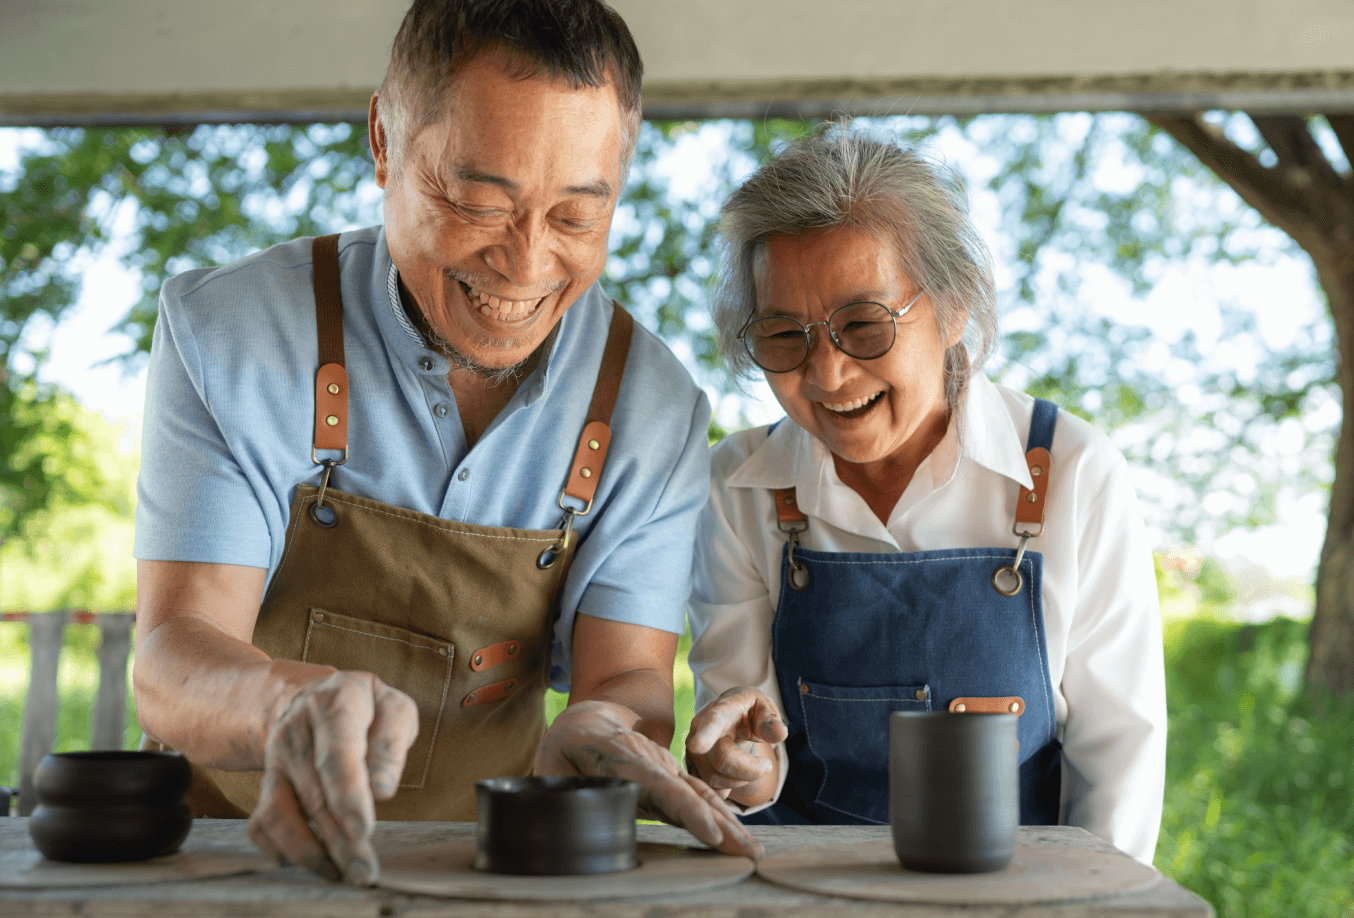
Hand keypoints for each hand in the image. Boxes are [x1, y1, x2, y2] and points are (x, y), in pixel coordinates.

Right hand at [246, 671, 418, 884]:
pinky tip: (309, 861)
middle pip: (314, 793)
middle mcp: (297, 732)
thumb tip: (383, 790)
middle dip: (338, 839)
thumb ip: (392, 744)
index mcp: (335, 705)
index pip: (338, 753)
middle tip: (362, 871)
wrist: (318, 696)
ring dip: (308, 851)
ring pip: (280, 811)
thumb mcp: (393, 709)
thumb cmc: (367, 709)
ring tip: (339, 873)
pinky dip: (280, 847)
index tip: (362, 831)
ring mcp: (276, 758)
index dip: (348, 794)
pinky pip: (261, 821)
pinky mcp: (266, 780)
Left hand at [533, 700, 764, 859]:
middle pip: (690, 793)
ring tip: (752, 852)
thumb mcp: (551, 769)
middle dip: (722, 824)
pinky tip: (738, 840)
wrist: (590, 719)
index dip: (687, 810)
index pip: (658, 785)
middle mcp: (651, 760)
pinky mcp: (672, 779)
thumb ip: (559, 797)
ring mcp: (665, 768)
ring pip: (701, 796)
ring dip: (728, 825)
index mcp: (619, 756)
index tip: (712, 833)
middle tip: (748, 853)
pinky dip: (721, 819)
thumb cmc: (563, 750)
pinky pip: (699, 799)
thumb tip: (571, 827)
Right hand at [686, 687, 787, 804]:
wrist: (732, 715)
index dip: (704, 736)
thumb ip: (772, 720)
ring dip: (741, 780)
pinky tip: (737, 773)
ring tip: (753, 766)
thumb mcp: (765, 708)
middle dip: (750, 770)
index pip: (711, 724)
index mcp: (720, 712)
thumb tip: (779, 733)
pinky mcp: (694, 768)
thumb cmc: (750, 711)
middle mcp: (699, 731)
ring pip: (716, 779)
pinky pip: (712, 789)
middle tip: (767, 764)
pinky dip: (729, 787)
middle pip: (722, 760)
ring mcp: (694, 752)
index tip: (698, 746)